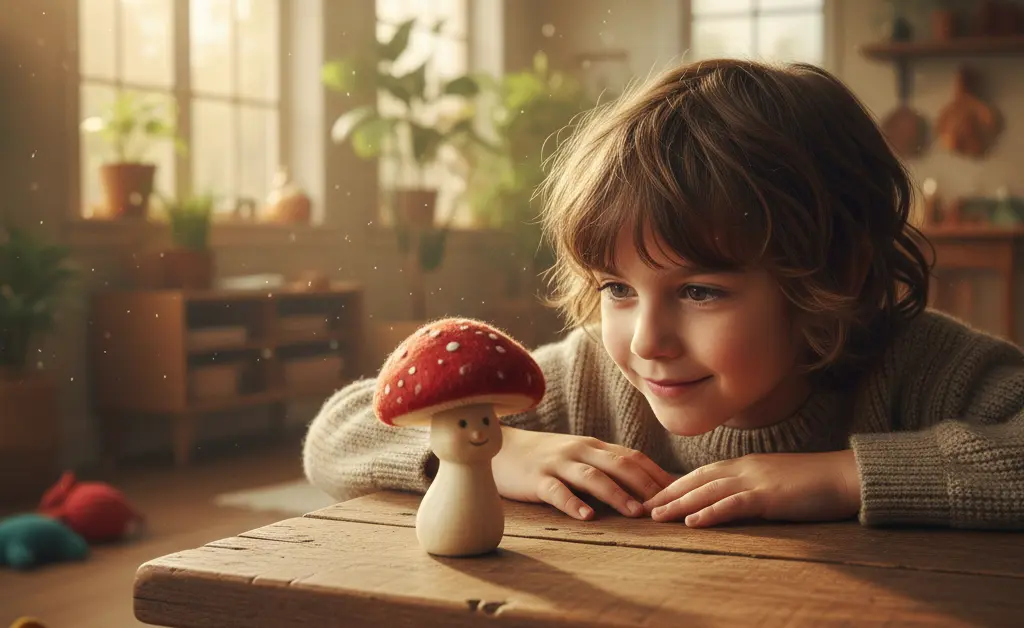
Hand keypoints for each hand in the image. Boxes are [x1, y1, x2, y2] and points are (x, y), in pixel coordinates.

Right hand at [492, 426, 675, 519]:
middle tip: (666, 506)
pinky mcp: (537, 479)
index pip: (633, 457)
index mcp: (594, 447)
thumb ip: (605, 467)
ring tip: (636, 513)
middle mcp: (580, 451)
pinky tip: (587, 517)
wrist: (501, 449)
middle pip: (619, 464)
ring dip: (617, 494)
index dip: (657, 474)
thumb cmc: (544, 458)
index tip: (679, 493)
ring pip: (593, 477)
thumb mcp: (578, 457)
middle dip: (645, 484)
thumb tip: (643, 489)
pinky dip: (573, 504)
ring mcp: (558, 464)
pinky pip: (557, 491)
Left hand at [643, 450, 860, 526]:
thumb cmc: (814, 483)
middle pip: (697, 480)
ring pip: (708, 491)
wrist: (846, 477)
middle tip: (643, 507)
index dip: (675, 485)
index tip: (653, 497)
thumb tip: (732, 501)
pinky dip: (710, 512)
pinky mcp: (770, 496)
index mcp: (745, 465)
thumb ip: (751, 488)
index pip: (701, 474)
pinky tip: (693, 522)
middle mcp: (745, 468)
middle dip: (668, 493)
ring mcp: (757, 480)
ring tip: (657, 516)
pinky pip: (734, 504)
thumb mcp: (775, 482)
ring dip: (680, 504)